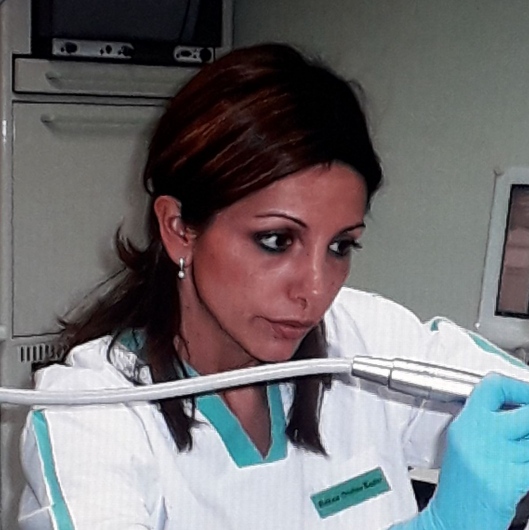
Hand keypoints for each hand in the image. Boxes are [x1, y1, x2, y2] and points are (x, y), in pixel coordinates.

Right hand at [392, 373, 528, 529]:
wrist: (453, 522)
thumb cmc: (459, 489)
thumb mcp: (462, 445)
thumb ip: (485, 423)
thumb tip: (517, 407)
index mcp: (464, 425)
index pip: (493, 387)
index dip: (518, 387)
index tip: (525, 393)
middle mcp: (477, 437)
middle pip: (527, 411)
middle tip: (528, 424)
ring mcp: (495, 458)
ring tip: (521, 450)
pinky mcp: (509, 481)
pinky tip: (523, 467)